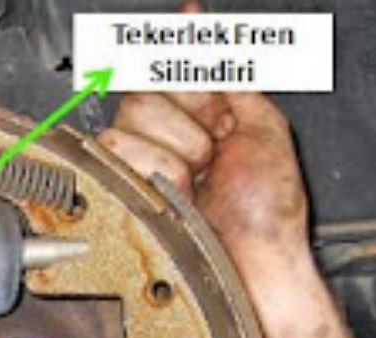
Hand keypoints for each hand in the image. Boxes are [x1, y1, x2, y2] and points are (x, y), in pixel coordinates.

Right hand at [98, 92, 309, 280]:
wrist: (250, 264)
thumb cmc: (265, 217)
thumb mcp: (265, 128)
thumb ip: (232, 80)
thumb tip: (198, 35)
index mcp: (196, 120)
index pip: (167, 72)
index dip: (190, 90)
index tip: (215, 119)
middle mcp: (160, 140)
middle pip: (140, 96)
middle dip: (184, 130)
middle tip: (209, 164)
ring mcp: (133, 167)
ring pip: (123, 126)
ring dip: (169, 160)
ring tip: (190, 189)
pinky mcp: (113, 191)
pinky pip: (110, 156)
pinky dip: (148, 176)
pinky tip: (169, 198)